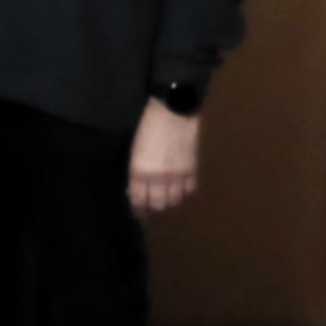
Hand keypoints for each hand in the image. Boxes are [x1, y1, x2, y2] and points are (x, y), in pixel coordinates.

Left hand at [128, 99, 200, 215]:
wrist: (172, 110)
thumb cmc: (146, 125)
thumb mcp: (133, 149)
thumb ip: (135, 169)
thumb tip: (134, 186)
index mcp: (139, 172)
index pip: (139, 200)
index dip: (138, 210)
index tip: (137, 214)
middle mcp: (159, 178)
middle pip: (158, 205)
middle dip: (153, 209)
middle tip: (151, 209)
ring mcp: (177, 175)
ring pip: (175, 200)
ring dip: (169, 202)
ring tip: (166, 200)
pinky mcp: (191, 169)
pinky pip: (189, 190)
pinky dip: (184, 192)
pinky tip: (180, 189)